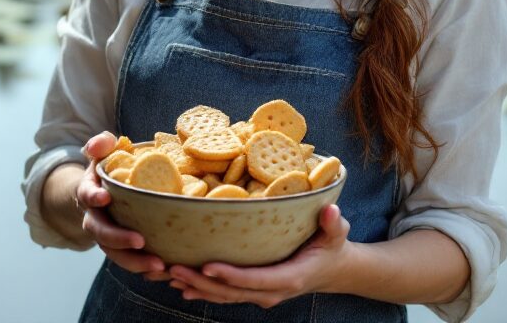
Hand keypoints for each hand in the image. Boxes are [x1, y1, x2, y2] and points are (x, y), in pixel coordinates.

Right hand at [77, 131, 170, 281]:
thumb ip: (101, 144)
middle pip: (101, 234)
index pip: (86, 195)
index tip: (105, 198)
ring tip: (159, 265)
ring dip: (135, 262)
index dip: (93, 197)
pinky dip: (145, 269)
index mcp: (89, 193)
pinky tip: (165, 271)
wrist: (102, 194)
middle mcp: (94, 218)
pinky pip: (130, 262)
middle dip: (119, 240)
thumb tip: (100, 143)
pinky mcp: (121, 249)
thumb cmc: (109, 169)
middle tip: (141, 242)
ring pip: (116, 254)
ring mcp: (107, 237)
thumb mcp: (103, 152)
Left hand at [168, 204, 352, 306]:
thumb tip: (330, 211)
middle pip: (233, 292)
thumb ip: (334, 224)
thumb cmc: (332, 246)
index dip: (232, 276)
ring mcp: (262, 294)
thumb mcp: (337, 234)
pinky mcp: (254, 290)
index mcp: (291, 278)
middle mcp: (273, 291)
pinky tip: (181, 285)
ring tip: (169, 275)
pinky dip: (203, 290)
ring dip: (196, 287)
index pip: (257, 280)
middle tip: (173, 269)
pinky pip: (225, 294)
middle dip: (202, 282)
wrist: (333, 270)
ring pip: (225, 296)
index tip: (208, 266)